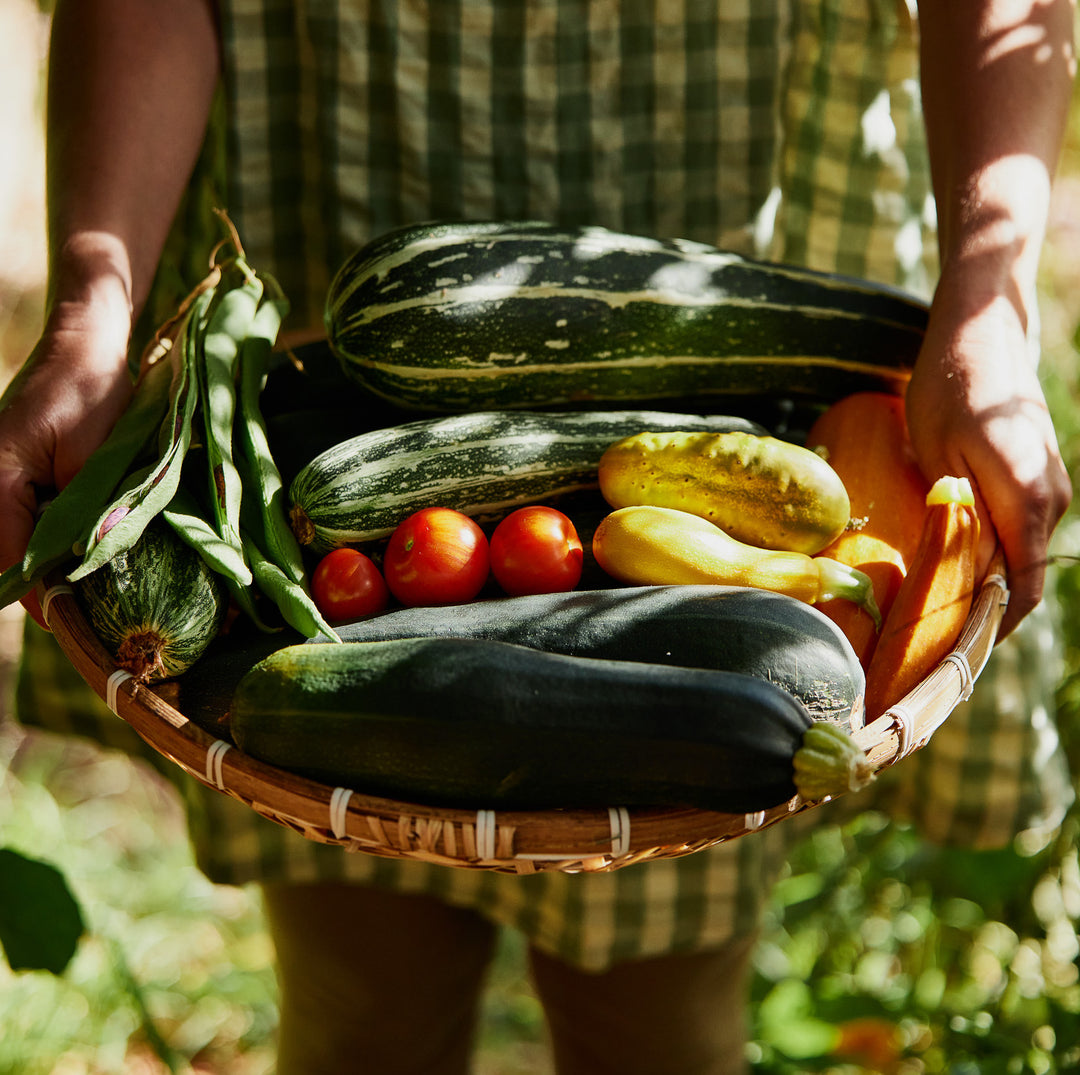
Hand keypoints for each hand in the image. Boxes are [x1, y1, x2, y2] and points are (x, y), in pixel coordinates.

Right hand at [0, 293, 132, 627]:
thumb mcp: (94, 457)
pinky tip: (88, 547)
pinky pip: (31, 520)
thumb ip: (86, 512)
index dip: (40, 594)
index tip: (73, 622)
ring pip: (21, 540)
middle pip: (9, 554)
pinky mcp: (22, 476)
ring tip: (93, 583)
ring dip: (55, 560)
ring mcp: (3, 479)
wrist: (88, 347)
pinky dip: (57, 536)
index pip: (9, 558)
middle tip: (89, 610)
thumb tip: (87, 562)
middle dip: (46, 582)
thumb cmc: (89, 392)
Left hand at [905, 286, 1070, 637]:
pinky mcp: (1038, 476)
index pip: (1021, 591)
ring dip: (983, 582)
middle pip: (1022, 579)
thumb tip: (962, 575)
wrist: (982, 333)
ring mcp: (1050, 487)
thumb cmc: (949, 387)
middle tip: (927, 638)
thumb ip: (957, 516)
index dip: (987, 630)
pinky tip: (949, 558)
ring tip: (930, 605)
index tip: (948, 654)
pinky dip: (989, 553)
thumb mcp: (938, 454)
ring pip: (1019, 555)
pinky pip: (1017, 530)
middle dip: (979, 612)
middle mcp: (1051, 501)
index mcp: (1027, 501)